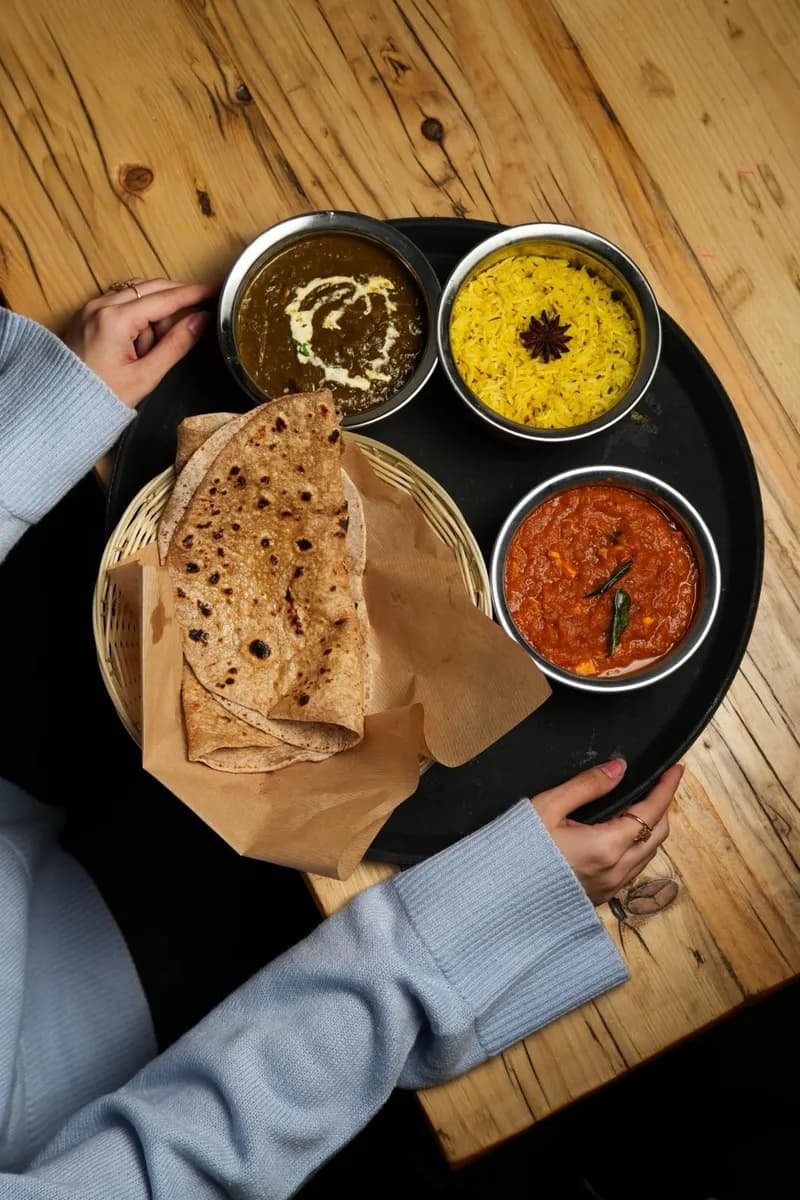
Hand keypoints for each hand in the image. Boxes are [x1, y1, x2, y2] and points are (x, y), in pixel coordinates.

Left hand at [62, 277, 215, 406]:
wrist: (60, 405)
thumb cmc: (100, 397)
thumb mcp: (145, 376)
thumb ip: (176, 345)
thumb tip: (201, 320)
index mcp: (115, 319)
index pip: (165, 298)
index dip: (194, 293)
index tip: (215, 288)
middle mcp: (100, 305)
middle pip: (151, 289)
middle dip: (171, 308)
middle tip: (181, 333)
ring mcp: (91, 306)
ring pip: (137, 295)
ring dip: (151, 317)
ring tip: (146, 353)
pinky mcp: (86, 313)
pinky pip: (120, 303)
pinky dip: (134, 319)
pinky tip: (133, 346)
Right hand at [532, 758, 682, 904]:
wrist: (499, 893)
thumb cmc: (517, 850)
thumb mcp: (548, 808)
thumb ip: (587, 785)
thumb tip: (618, 768)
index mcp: (606, 847)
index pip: (651, 812)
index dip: (666, 788)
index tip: (675, 770)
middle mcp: (615, 871)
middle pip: (658, 834)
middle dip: (662, 806)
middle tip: (658, 784)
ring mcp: (610, 887)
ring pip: (648, 853)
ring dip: (650, 827)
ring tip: (641, 804)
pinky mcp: (601, 896)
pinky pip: (633, 868)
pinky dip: (637, 846)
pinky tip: (622, 832)